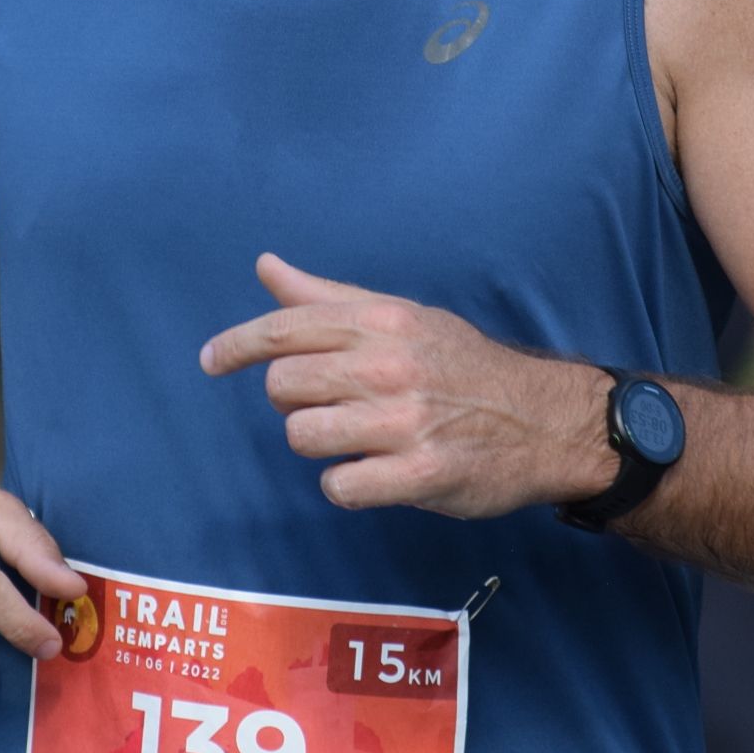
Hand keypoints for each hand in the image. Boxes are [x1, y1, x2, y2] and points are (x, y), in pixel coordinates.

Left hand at [199, 252, 615, 518]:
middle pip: (284, 386)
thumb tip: (267, 266)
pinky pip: (341, 486)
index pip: (285, 329)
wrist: (542, 419)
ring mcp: (405, 421)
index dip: (237, 346)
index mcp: (383, 322)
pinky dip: (348, 485)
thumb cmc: (461, 366)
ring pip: (304, 436)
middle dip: (295, 400)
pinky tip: (375, 472)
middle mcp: (390, 366)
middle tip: (333, 403)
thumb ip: (328, 298)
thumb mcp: (401, 317)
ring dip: (322, 443)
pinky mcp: (420, 473)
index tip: (211, 361)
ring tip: (358, 438)